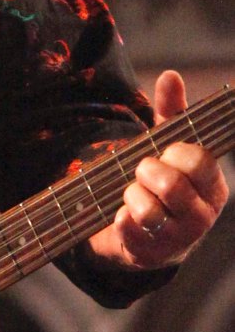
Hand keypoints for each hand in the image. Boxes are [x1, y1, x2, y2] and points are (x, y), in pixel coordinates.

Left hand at [88, 70, 227, 271]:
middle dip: (147, 172)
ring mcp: (177, 239)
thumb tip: (170, 76)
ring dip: (131, 196)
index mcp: (212, 186)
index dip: (174, 153)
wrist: (142, 236)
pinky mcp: (150, 255)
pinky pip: (128, 230)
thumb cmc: (159, 184)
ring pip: (149, 210)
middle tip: (141, 171)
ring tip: (131, 195)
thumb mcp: (167, 148)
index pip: (198, 161)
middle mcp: (202, 215)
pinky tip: (121, 216)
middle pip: (172, 185)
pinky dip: (119, 218)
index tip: (163, 152)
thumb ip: (171, 114)